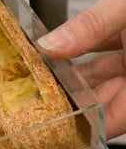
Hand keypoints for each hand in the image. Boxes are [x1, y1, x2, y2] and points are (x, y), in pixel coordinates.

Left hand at [38, 0, 125, 138]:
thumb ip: (93, 25)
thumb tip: (50, 46)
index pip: (116, 120)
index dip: (87, 123)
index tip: (52, 121)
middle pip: (108, 97)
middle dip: (73, 97)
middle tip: (33, 93)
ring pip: (106, 73)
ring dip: (75, 71)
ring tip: (38, 70)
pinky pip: (109, 47)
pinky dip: (86, 46)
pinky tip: (60, 44)